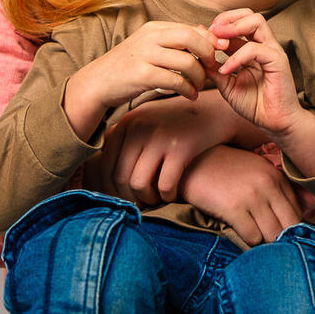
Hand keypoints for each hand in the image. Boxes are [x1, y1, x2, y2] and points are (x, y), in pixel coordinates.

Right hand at [64, 21, 215, 140]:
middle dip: (208, 54)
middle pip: (192, 38)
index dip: (210, 40)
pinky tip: (190, 95)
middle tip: (212, 68)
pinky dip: (188, 90)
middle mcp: (150, 37)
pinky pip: (176, 81)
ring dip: (200, 77)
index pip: (191, 28)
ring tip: (199, 86)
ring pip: (187, 61)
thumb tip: (206, 32)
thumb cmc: (128, 65)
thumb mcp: (149, 45)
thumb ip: (174, 39)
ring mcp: (145, 55)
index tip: (219, 53)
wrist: (98, 82)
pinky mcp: (142, 75)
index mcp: (154, 27)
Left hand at [88, 90, 246, 204]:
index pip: (106, 165)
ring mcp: (160, 137)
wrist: (214, 111)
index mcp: (126, 123)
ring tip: (156, 198)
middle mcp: (139, 128)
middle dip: (131, 197)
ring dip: (148, 199)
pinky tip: (173, 194)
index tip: (126, 197)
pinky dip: (167, 196)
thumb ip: (126, 141)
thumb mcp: (147, 122)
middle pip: (120, 177)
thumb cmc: (177, 124)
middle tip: (143, 202)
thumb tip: (99, 173)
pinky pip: (164, 185)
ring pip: (139, 184)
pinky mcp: (181, 147)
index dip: (113, 188)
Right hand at [178, 145, 301, 245]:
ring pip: (273, 235)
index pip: (297, 212)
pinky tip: (240, 232)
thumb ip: (274, 189)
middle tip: (269, 242)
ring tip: (253, 237)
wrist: (192, 161)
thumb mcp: (254, 171)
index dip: (290, 227)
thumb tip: (294, 217)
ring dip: (264, 241)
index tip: (279, 233)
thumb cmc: (223, 169)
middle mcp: (268, 184)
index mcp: (275, 176)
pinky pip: (252, 237)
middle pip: (289, 226)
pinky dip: (247, 241)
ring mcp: (251, 196)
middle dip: (281, 238)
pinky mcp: (233, 207)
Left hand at [205, 9, 303, 137]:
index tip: (202, 37)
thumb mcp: (227, 85)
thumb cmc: (255, 104)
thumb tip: (197, 55)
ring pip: (257, 22)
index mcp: (252, 48)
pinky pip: (255, 49)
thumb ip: (214, 69)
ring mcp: (272, 51)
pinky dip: (236, 57)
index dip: (218, 26)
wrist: (275, 123)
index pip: (237, 23)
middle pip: (249, 14)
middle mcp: (264, 45)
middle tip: (210, 31)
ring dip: (233, 27)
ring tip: (218, 42)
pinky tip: (224, 69)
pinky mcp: (278, 62)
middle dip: (227, 18)